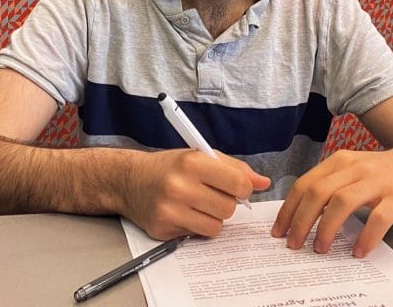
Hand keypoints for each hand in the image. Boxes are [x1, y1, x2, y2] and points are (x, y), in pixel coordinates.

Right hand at [119, 149, 270, 240]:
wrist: (129, 180)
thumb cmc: (170, 167)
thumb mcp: (200, 157)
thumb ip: (234, 169)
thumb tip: (263, 183)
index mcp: (192, 162)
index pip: (238, 183)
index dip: (243, 188)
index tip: (237, 187)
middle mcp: (179, 187)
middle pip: (229, 208)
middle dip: (226, 203)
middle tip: (211, 195)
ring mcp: (170, 211)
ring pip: (217, 226)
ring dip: (213, 218)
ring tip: (197, 204)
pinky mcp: (163, 229)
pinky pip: (199, 236)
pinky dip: (198, 227)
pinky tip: (185, 214)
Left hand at [270, 142, 392, 257]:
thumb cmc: (389, 170)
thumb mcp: (356, 169)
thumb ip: (334, 185)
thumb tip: (304, 214)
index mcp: (340, 162)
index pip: (305, 184)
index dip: (289, 208)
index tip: (279, 230)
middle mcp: (355, 168)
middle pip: (318, 193)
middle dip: (300, 220)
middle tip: (293, 244)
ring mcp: (377, 181)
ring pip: (342, 202)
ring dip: (327, 228)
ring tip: (321, 249)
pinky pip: (378, 218)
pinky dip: (365, 236)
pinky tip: (359, 251)